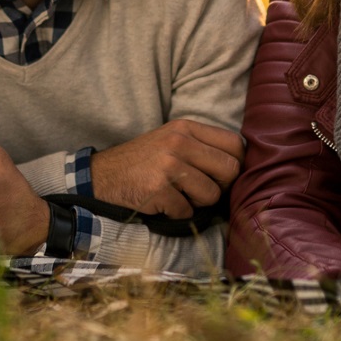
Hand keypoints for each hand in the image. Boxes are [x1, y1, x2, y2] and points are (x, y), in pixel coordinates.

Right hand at [89, 119, 243, 218]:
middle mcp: (179, 142)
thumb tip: (239, 165)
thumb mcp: (171, 140)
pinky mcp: (158, 189)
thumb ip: (201, 145)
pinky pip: (187, 211)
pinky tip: (161, 204)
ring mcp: (168, 165)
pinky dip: (176, 214)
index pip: (235, 144)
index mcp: (185, 127)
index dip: (234, 164)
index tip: (220, 176)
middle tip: (200, 191)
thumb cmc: (142, 162)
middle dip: (220, 187)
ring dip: (197, 203)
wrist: (100, 177)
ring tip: (178, 196)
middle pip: (230, 170)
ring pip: (212, 195)